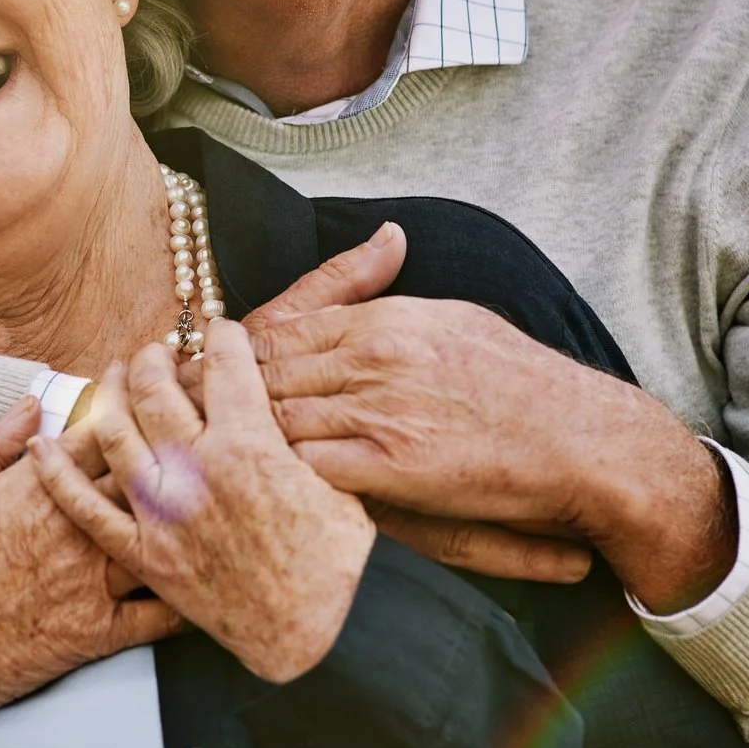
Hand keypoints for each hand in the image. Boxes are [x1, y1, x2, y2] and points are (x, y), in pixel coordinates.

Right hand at [0, 399, 179, 747]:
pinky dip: (187, 595)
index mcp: (34, 490)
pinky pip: (161, 614)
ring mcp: (90, 582)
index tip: (140, 383)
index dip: (126, 400)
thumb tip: (30, 404)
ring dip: (188, 514)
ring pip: (160, 534)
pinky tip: (205, 578)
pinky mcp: (97, 633)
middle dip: (169, 447)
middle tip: (192, 430)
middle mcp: (72, 529)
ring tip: (211, 496)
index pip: (99, 430)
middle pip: (143, 475)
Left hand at [31, 323, 375, 682]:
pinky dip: (57, 473)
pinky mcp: (143, 550)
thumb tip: (290, 397)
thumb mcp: (340, 484)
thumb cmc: (330, 564)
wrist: (303, 633)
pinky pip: (85, 506)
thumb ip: (308, 436)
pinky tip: (41, 447)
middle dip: (157, 356)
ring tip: (116, 374)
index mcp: (249, 444)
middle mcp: (196, 468)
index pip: (224, 362)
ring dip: (112, 392)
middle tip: (159, 350)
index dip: (222, 336)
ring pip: (116, 431)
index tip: (219, 332)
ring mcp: (163, 510)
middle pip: (158, 387)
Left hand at [176, 224, 592, 583]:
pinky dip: (271, 478)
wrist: (584, 440)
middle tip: (164, 410)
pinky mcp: (391, 467)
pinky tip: (240, 493)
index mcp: (386, 320)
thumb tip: (376, 253)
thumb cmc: (523, 386)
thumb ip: (397, 297)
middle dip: (211, 391)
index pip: (282, 329)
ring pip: (276, 416)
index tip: (192, 367)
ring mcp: (381, 411)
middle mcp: (376, 357)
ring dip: (228, 436)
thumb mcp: (454, 320)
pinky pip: (308, 466)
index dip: (228, 352)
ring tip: (183, 454)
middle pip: (265, 370)